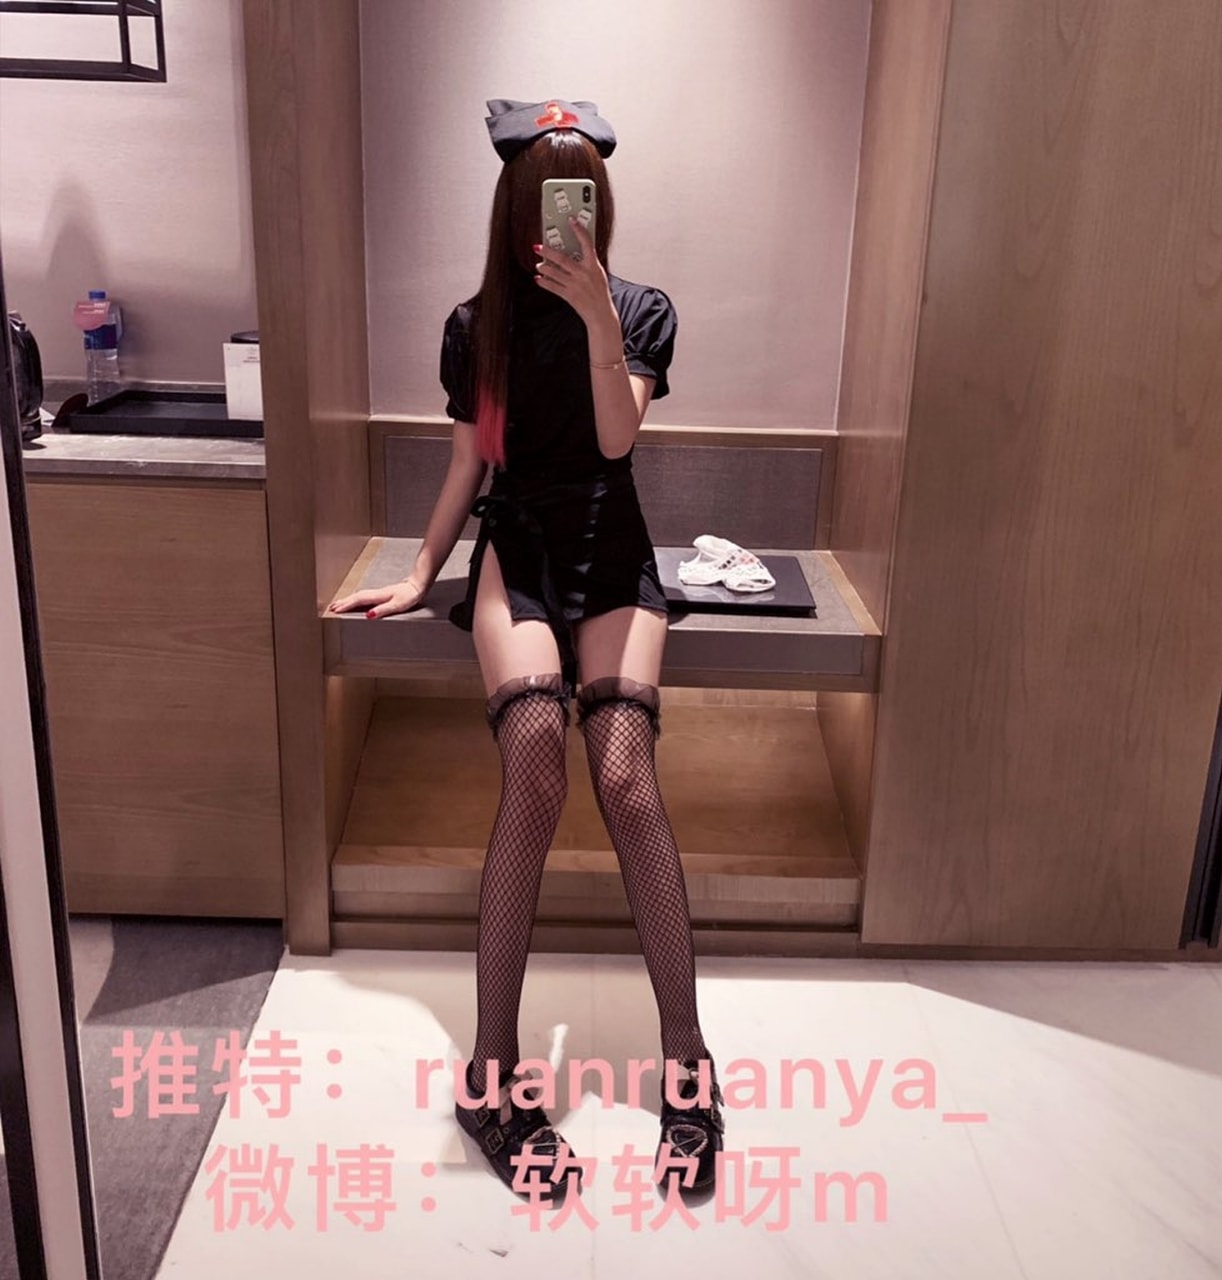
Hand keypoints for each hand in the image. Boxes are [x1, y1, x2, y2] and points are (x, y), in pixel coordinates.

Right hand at [327, 578, 424, 617]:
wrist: (417, 585)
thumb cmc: (409, 596)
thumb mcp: (397, 605)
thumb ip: (383, 610)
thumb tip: (368, 615)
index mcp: (378, 596)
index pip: (358, 600)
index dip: (347, 605)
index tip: (336, 610)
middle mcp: (376, 593)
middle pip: (355, 597)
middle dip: (343, 602)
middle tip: (331, 608)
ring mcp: (378, 592)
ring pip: (358, 596)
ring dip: (347, 600)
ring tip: (337, 605)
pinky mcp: (381, 594)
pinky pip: (363, 596)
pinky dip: (355, 599)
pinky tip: (354, 601)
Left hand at [533, 217, 618, 336]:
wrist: (601, 314)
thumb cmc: (600, 293)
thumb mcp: (599, 274)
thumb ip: (588, 263)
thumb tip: (575, 251)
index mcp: (593, 265)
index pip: (586, 243)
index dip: (578, 230)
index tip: (571, 220)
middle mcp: (583, 274)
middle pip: (562, 259)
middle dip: (548, 252)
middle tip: (538, 246)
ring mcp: (575, 285)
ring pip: (554, 273)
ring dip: (544, 268)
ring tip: (539, 265)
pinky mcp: (569, 295)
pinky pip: (553, 287)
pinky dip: (544, 283)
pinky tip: (538, 279)